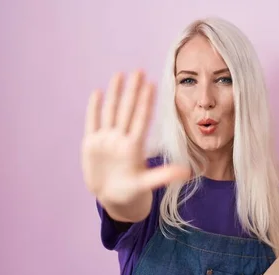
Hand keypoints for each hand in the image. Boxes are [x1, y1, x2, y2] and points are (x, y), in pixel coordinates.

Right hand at [81, 71, 189, 205]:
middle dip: (133, 91)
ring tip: (120, 74)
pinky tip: (97, 93)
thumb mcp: (147, 184)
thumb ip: (163, 176)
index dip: (146, 102)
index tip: (153, 84)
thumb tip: (187, 172)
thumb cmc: (132, 191)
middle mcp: (120, 139)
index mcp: (134, 147)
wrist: (112, 198)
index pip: (141, 119)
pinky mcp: (91, 145)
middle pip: (127, 110)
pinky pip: (92, 122)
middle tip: (140, 70)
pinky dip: (94, 109)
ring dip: (115, 93)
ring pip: (110, 112)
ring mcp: (106, 140)